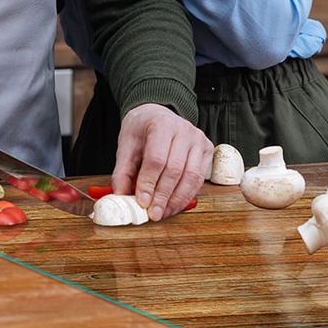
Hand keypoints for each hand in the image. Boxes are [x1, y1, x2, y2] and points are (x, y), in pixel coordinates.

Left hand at [112, 104, 212, 220]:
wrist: (157, 114)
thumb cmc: (142, 130)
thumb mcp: (126, 144)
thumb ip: (122, 171)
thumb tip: (120, 196)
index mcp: (161, 124)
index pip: (156, 158)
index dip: (149, 183)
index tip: (142, 202)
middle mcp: (184, 129)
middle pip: (175, 169)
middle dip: (163, 196)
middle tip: (152, 214)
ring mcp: (198, 139)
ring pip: (191, 177)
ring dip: (176, 200)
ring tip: (162, 213)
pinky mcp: (207, 149)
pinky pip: (200, 179)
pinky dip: (187, 196)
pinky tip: (174, 205)